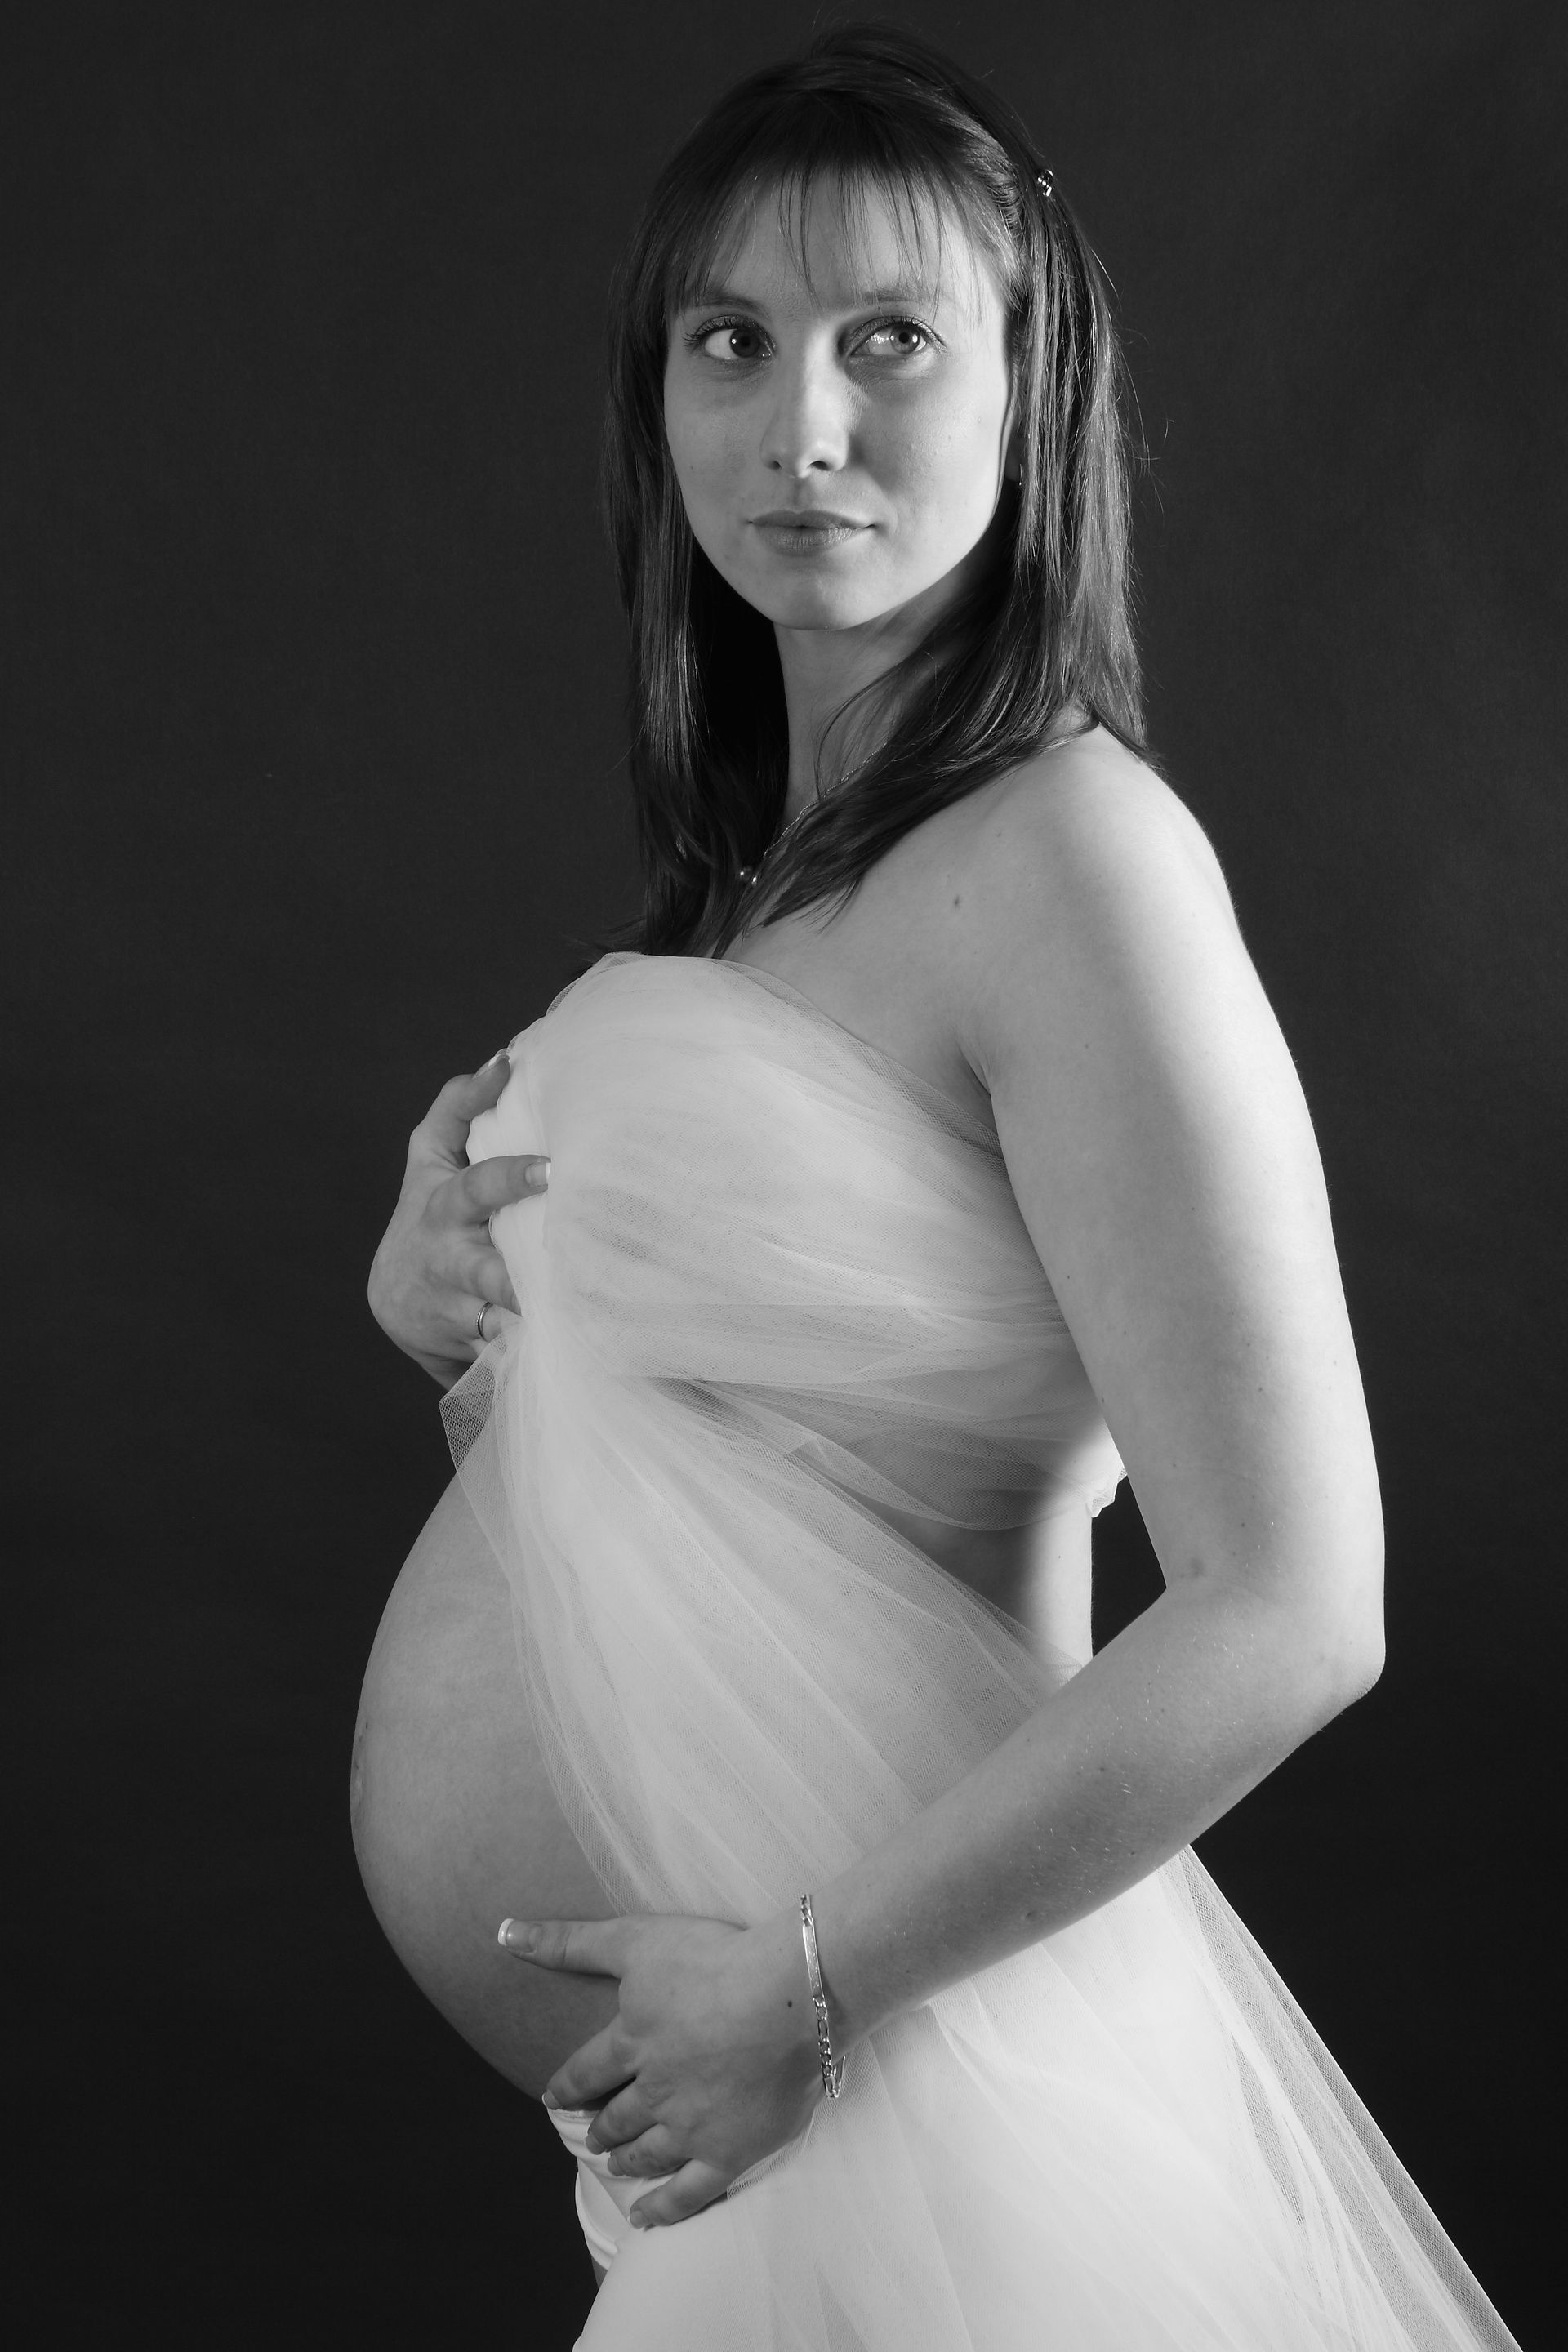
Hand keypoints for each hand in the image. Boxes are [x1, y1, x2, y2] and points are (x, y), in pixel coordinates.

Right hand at [367, 1055, 548, 1387]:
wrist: (397, 1298)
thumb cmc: (430, 1209)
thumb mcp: (430, 1154)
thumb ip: (461, 1103)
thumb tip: (508, 1055)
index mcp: (445, 1208)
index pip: (477, 1187)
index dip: (511, 1178)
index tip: (552, 1170)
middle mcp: (449, 1264)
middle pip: (485, 1272)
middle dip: (519, 1276)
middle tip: (569, 1277)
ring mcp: (458, 1313)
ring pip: (498, 1327)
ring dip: (532, 1331)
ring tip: (575, 1333)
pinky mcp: (473, 1350)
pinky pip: (509, 1358)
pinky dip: (539, 1358)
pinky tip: (583, 1360)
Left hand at [500, 1911, 823, 2228]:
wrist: (789, 1997)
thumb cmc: (713, 1961)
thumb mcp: (634, 1940)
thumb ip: (569, 1942)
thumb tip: (503, 1932)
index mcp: (630, 2042)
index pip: (586, 2071)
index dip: (567, 2086)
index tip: (555, 2097)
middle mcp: (653, 2092)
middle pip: (617, 2117)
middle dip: (601, 2126)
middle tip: (591, 2135)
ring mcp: (690, 2128)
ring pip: (647, 2154)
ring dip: (627, 2160)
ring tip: (616, 2164)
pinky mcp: (729, 2153)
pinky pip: (689, 2194)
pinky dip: (663, 2208)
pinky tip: (646, 2217)